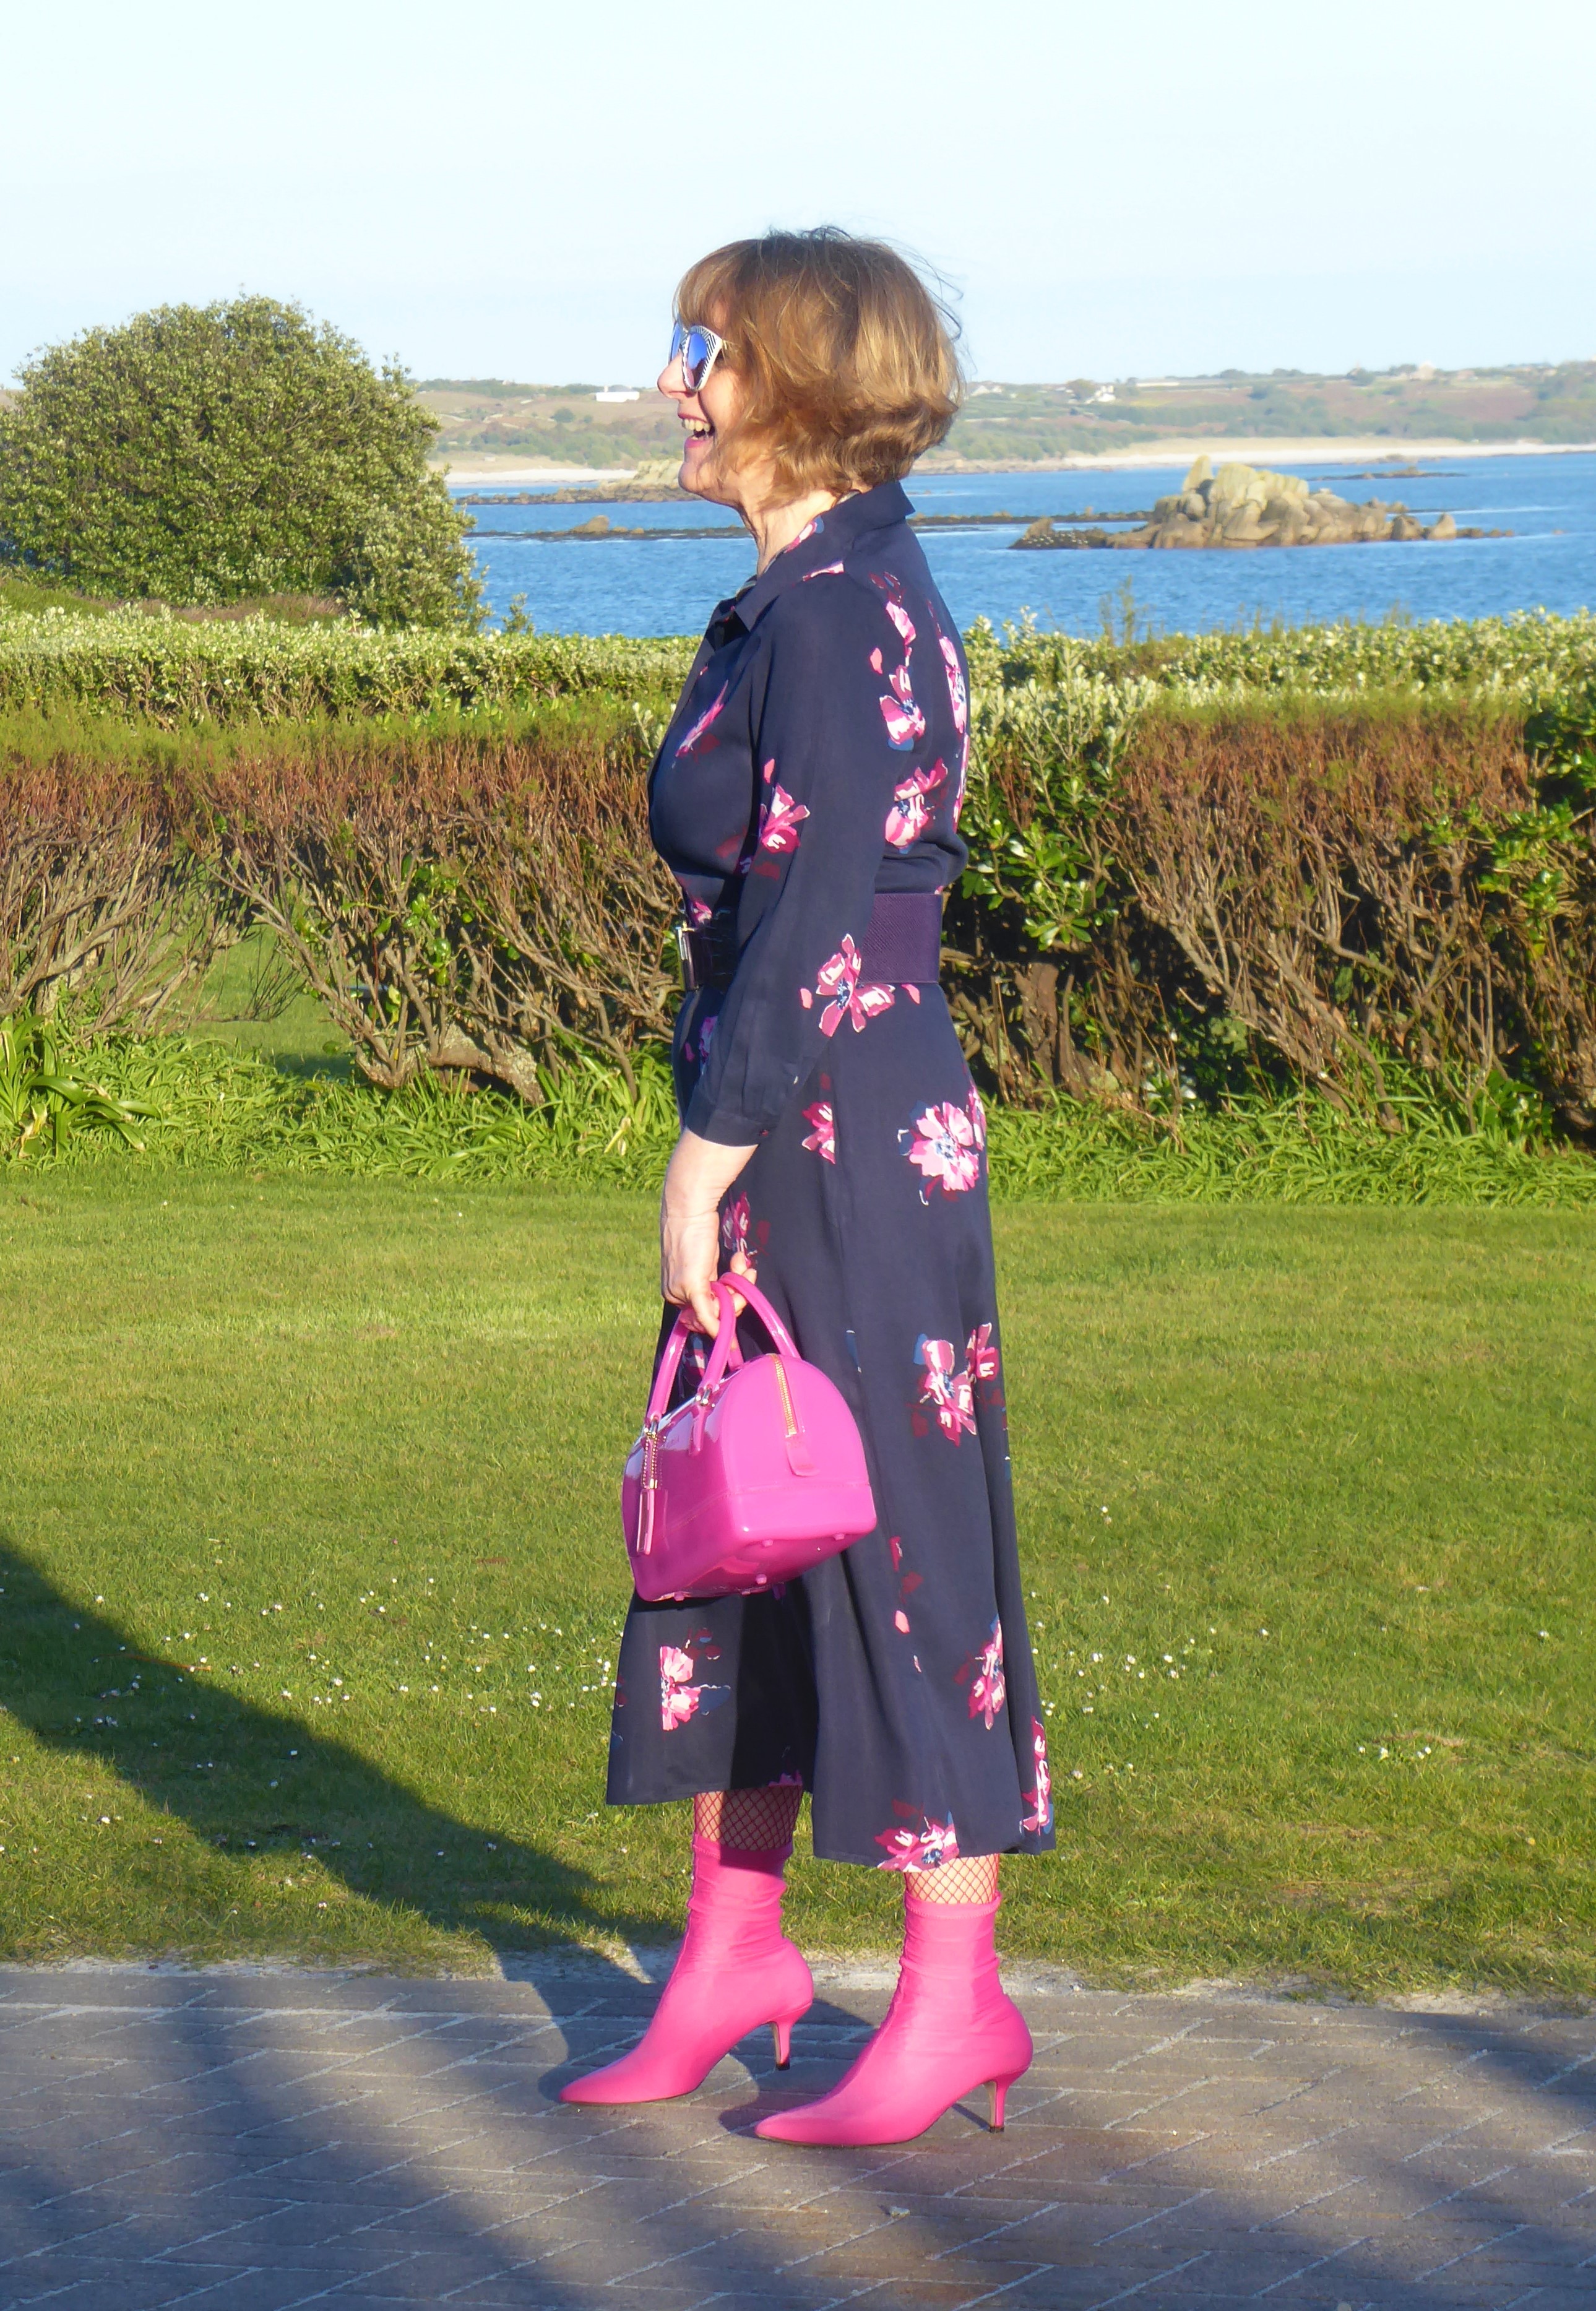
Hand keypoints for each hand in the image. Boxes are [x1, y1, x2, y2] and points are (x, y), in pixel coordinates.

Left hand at [660, 1128, 757, 1333]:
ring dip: (739, 1291)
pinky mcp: (691, 1286)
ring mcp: (681, 1292)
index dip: (724, 1307)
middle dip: (736, 1300)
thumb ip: (709, 1283)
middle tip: (746, 1275)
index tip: (738, 1287)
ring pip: (717, 1311)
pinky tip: (727, 1339)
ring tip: (743, 1266)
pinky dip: (717, 1326)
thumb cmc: (697, 1229)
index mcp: (674, 1290)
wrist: (689, 1209)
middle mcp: (674, 1294)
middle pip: (712, 1314)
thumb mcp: (703, 1262)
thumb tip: (719, 1304)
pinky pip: (708, 1314)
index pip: (702, 1313)